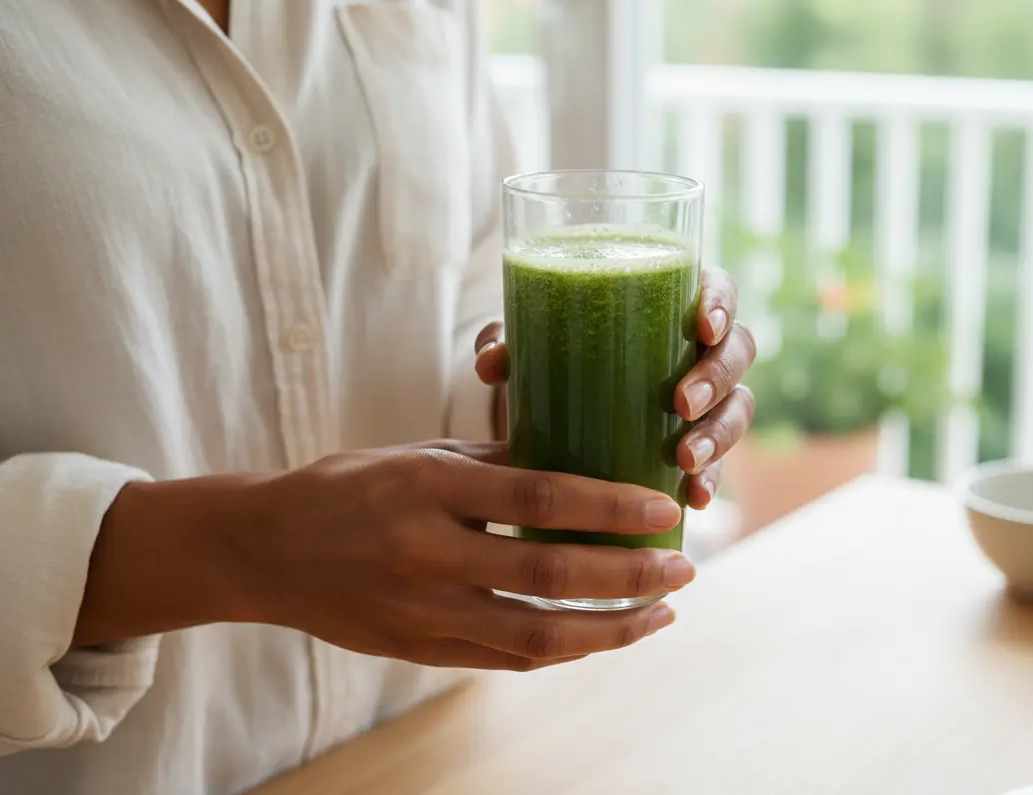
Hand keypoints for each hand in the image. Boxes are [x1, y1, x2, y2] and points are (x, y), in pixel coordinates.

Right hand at [76, 442, 692, 671]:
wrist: (264, 551)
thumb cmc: (347, 489)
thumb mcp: (417, 456)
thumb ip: (495, 465)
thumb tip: (579, 469)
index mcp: (427, 490)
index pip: (540, 498)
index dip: (610, 506)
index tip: (663, 508)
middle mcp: (426, 555)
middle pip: (549, 576)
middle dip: (629, 577)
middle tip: (683, 570)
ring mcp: (420, 613)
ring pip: (536, 638)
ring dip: (609, 630)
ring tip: (659, 615)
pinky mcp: (418, 651)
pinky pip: (505, 661)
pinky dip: (562, 651)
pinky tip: (600, 636)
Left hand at [475, 267, 754, 508]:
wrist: (555, 413)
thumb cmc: (556, 356)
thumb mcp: (531, 344)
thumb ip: (510, 341)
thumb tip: (492, 362)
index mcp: (675, 306)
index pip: (718, 291)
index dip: (721, 305)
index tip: (703, 328)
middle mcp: (701, 350)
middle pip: (736, 352)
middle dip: (715, 379)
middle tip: (680, 403)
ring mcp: (709, 399)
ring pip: (737, 409)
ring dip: (719, 433)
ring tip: (686, 459)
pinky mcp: (699, 444)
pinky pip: (719, 462)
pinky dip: (710, 479)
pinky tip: (695, 497)